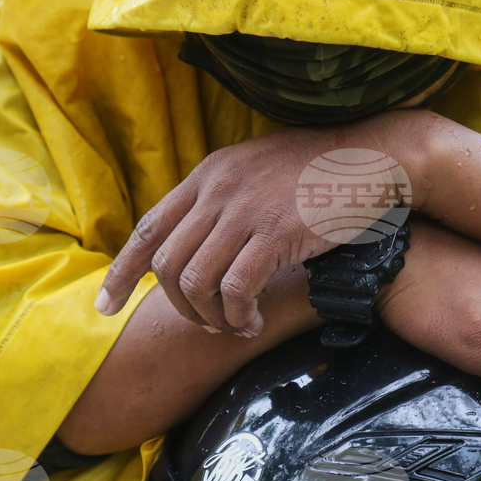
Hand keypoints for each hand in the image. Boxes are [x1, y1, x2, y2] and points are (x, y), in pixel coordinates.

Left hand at [95, 110, 427, 334]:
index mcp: (210, 174)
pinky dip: (238, 316)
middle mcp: (219, 190)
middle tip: (207, 323)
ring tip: (233, 325)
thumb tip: (200, 242)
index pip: (149, 227)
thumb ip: (226, 199)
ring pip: (196, 281)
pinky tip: (253, 321)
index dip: (121, 272)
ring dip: (208, 316)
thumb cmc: (322, 169)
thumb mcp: (259, 170)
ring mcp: (246, 210)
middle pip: (167, 263)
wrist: (374, 155)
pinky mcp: (277, 231)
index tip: (106, 307)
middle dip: (179, 306)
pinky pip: (236, 289)